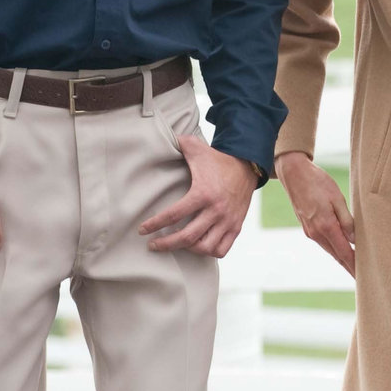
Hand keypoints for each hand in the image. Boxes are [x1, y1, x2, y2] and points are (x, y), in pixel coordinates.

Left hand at [139, 133, 256, 258]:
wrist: (248, 166)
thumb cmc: (218, 160)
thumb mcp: (198, 150)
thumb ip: (179, 144)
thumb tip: (162, 138)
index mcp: (202, 193)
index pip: (174, 215)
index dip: (155, 224)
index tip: (143, 230)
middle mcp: (215, 210)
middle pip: (187, 236)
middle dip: (166, 244)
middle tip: (153, 245)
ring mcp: (227, 221)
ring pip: (204, 247)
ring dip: (188, 249)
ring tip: (177, 244)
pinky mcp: (236, 227)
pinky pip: (222, 249)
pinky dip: (209, 252)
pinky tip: (198, 246)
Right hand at [276, 150, 354, 276]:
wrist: (293, 174)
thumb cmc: (318, 182)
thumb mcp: (337, 198)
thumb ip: (347, 220)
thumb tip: (355, 239)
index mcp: (326, 226)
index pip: (345, 253)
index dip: (355, 266)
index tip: (365, 278)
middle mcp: (316, 233)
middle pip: (338, 256)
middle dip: (350, 268)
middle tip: (364, 281)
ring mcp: (310, 232)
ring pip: (331, 250)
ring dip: (343, 260)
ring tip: (356, 269)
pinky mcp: (308, 228)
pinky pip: (325, 243)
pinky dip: (336, 250)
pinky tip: (343, 252)